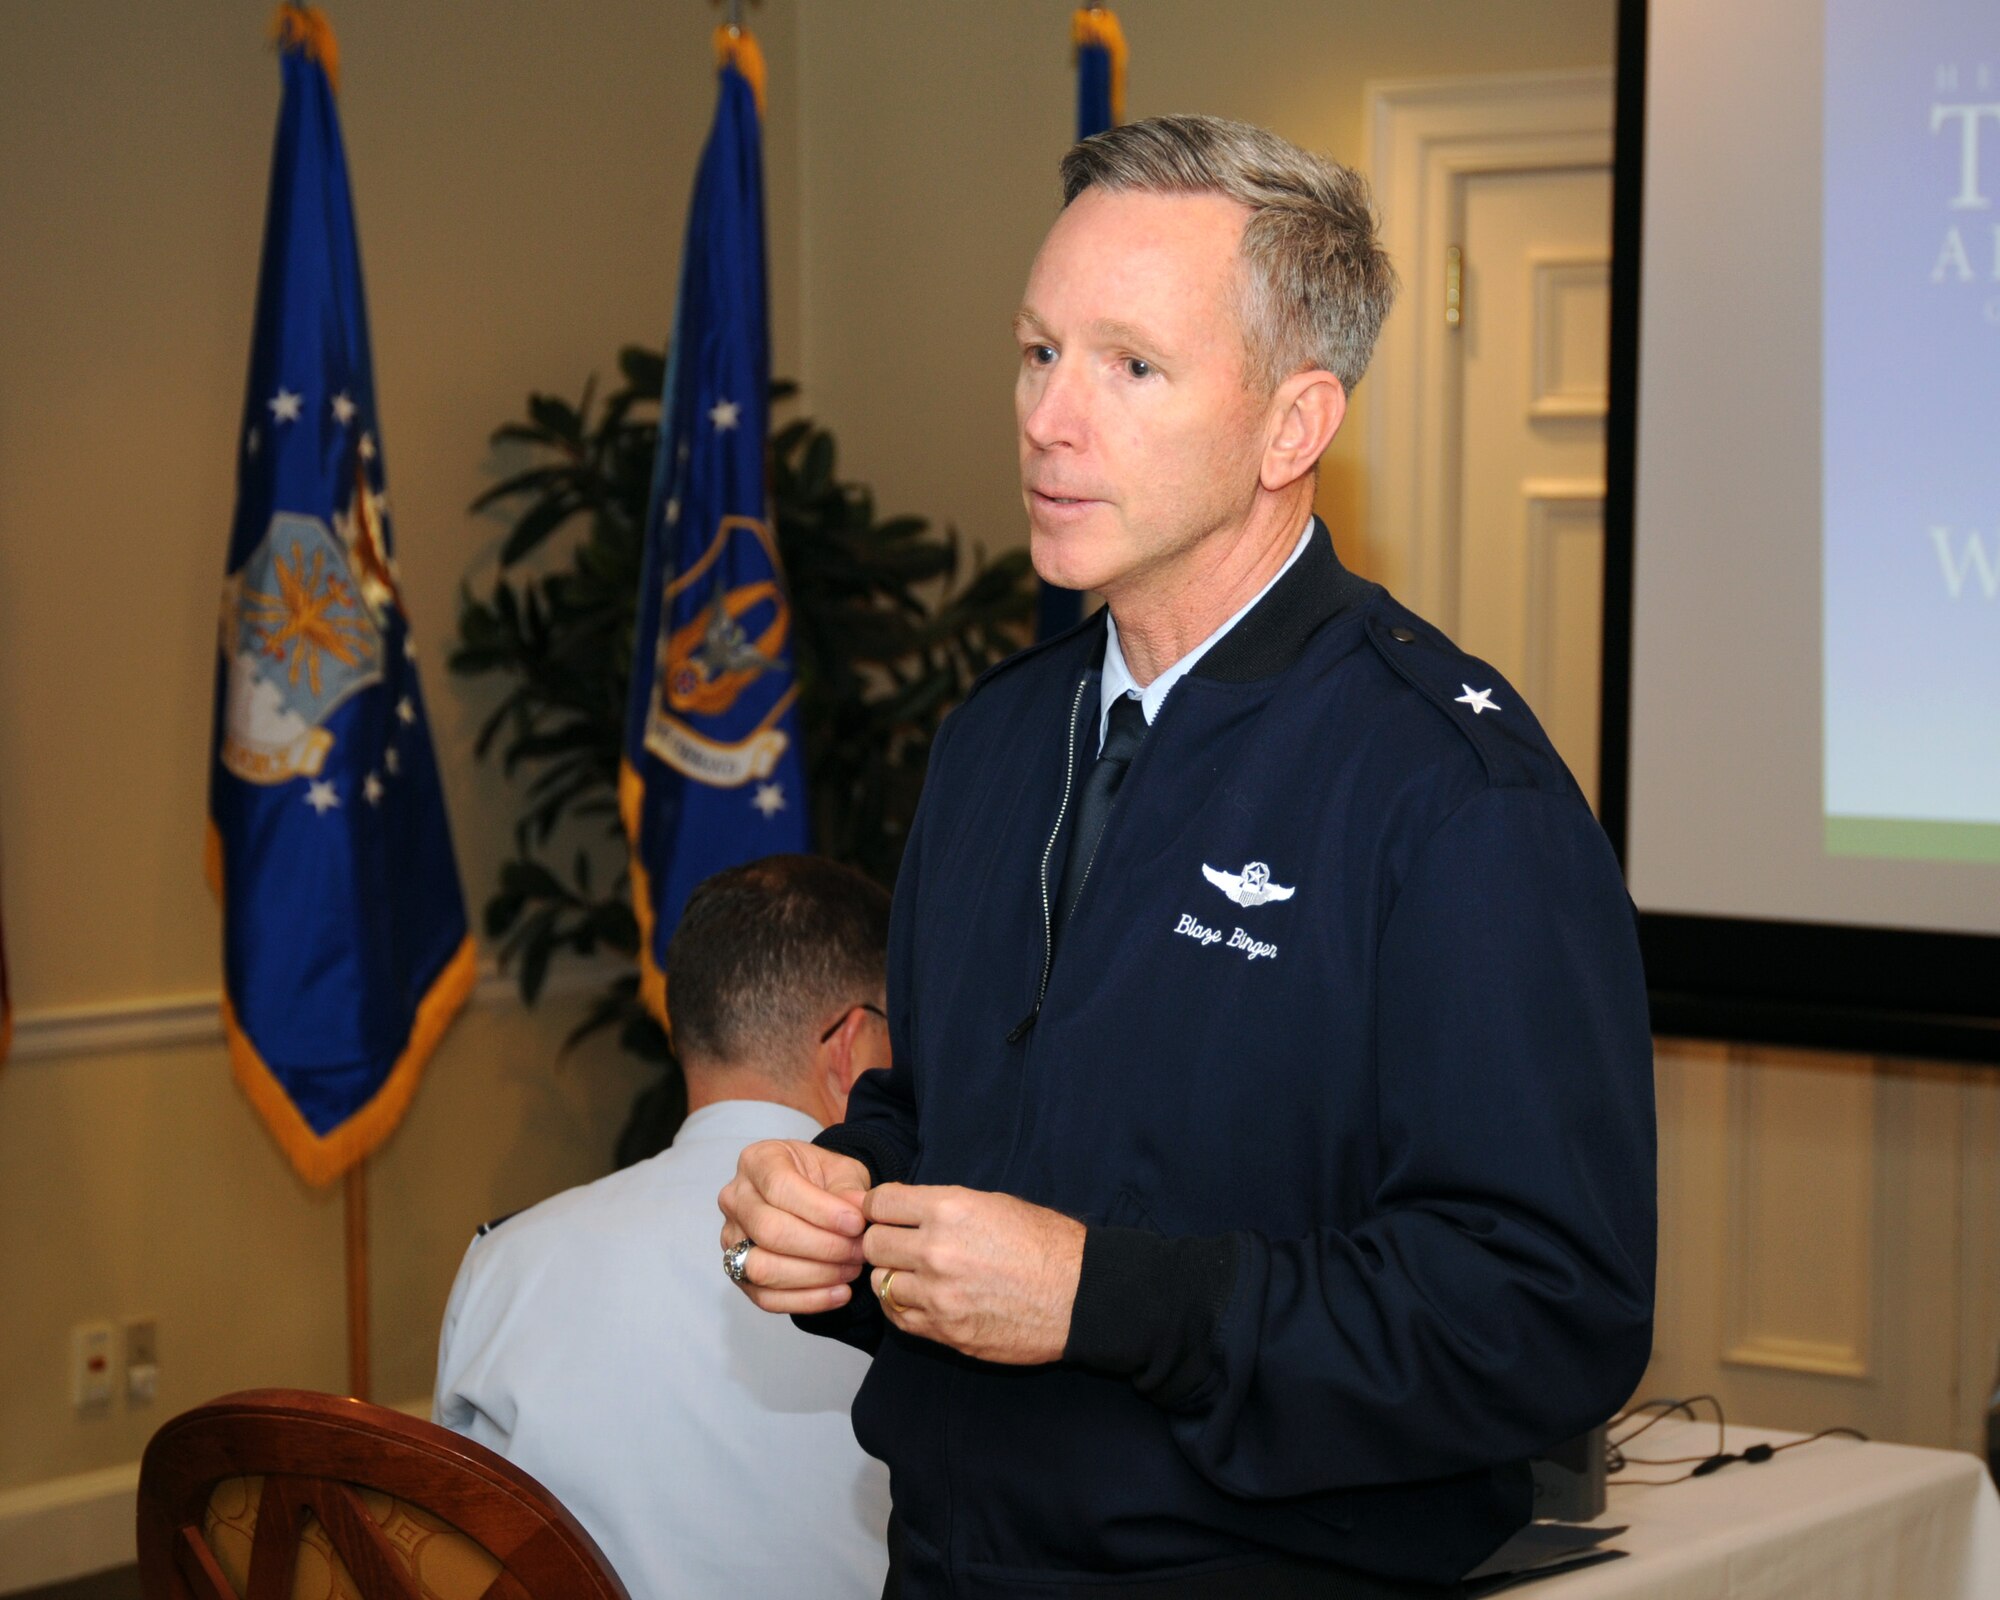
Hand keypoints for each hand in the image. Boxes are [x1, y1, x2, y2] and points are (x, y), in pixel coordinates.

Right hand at [719, 1139, 871, 1314]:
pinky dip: (806, 1300)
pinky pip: (766, 1298)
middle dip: (822, 1246)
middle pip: (769, 1231)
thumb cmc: (822, 1178)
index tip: (857, 1223)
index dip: (820, 1210)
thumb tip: (859, 1210)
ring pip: (763, 1268)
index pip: (780, 1188)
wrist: (809, 1195)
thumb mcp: (842, 1170)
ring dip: (815, 1275)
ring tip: (852, 1269)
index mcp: (757, 1161)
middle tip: (859, 1250)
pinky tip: (840, 1292)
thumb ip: (849, 1189)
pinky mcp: (738, 1273)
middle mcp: (736, 1198)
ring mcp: (731, 1239)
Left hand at [861, 1184, 1084, 1363]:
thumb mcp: (995, 1204)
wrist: (1080, 1297)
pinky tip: (921, 1297)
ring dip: (894, 1276)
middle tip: (899, 1244)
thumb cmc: (1046, 1245)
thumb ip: (944, 1207)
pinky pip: (898, 1317)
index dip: (878, 1206)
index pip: (880, 1202)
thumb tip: (907, 1211)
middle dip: (883, 1241)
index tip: (884, 1213)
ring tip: (916, 1274)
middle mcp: (937, 1251)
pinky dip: (902, 1306)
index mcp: (950, 1210)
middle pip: (873, 1243)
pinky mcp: (945, 1331)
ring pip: (881, 1282)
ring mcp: (938, 1295)